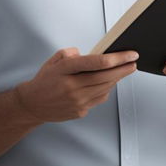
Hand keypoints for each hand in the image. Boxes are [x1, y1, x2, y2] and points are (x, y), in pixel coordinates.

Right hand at [14, 47, 137, 123]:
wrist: (32, 105)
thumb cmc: (45, 80)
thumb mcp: (55, 60)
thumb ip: (72, 54)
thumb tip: (90, 55)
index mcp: (66, 70)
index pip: (98, 62)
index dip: (118, 58)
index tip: (130, 54)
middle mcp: (73, 87)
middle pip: (106, 77)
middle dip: (124, 69)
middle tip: (134, 62)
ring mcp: (77, 101)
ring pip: (105, 88)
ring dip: (117, 79)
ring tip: (124, 70)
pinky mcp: (80, 111)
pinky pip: (99, 99)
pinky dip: (106, 89)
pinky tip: (108, 82)